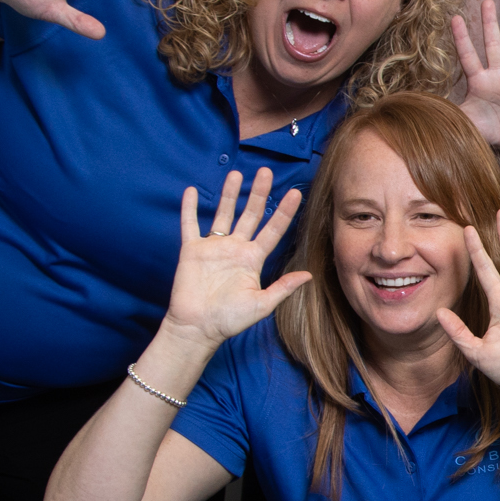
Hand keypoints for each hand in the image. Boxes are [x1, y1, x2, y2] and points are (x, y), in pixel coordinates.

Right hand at [160, 168, 310, 350]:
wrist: (198, 328)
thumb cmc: (229, 320)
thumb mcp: (261, 304)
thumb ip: (282, 288)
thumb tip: (309, 276)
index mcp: (253, 259)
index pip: (273, 230)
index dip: (284, 212)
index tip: (296, 194)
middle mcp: (235, 248)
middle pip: (250, 215)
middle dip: (259, 194)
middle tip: (267, 172)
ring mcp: (214, 247)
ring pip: (224, 213)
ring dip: (230, 194)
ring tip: (237, 174)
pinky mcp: (192, 250)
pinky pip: (190, 225)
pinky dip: (190, 209)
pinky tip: (192, 191)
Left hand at [454, 0, 499, 155]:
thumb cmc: (488, 132)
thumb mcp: (466, 121)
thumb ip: (449, 112)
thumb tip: (424, 108)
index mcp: (479, 82)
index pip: (468, 56)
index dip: (462, 38)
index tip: (454, 18)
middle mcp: (497, 77)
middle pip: (493, 45)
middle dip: (490, 24)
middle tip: (488, 1)